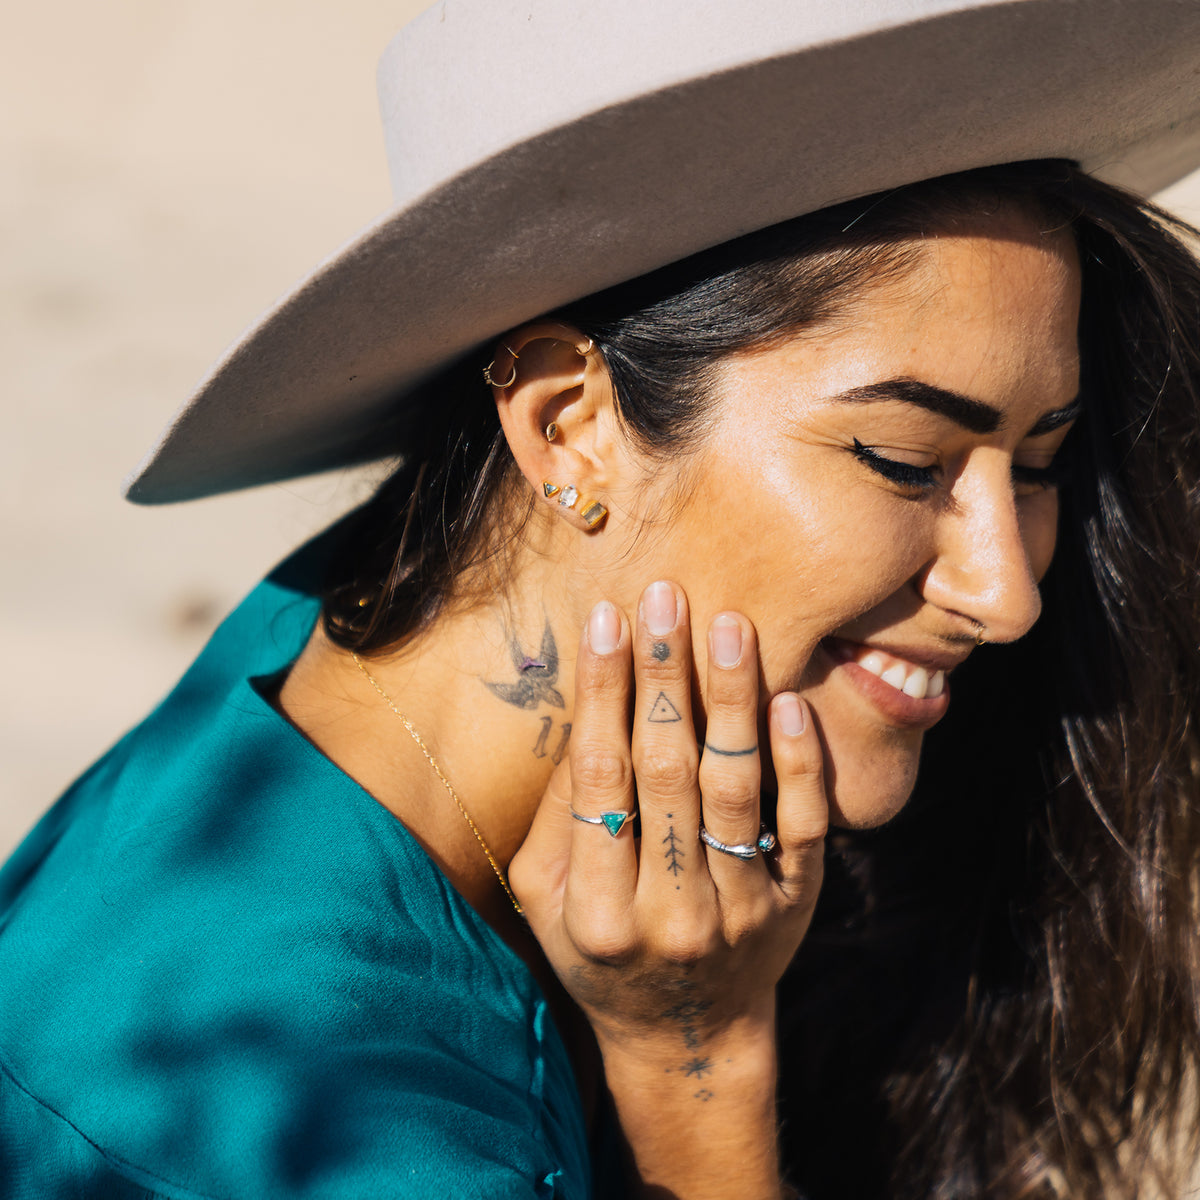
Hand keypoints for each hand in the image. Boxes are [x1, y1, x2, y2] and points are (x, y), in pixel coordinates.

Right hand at [509, 581, 827, 1196]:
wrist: (688, 1039)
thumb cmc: (600, 955)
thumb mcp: (547, 903)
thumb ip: (556, 818)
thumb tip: (583, 712)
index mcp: (595, 910)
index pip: (598, 778)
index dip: (602, 692)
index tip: (607, 618)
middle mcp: (669, 912)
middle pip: (666, 771)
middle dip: (664, 675)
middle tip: (668, 596)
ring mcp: (739, 911)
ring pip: (735, 787)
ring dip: (730, 699)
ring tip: (728, 626)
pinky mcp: (794, 905)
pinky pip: (803, 825)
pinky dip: (798, 762)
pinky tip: (787, 700)